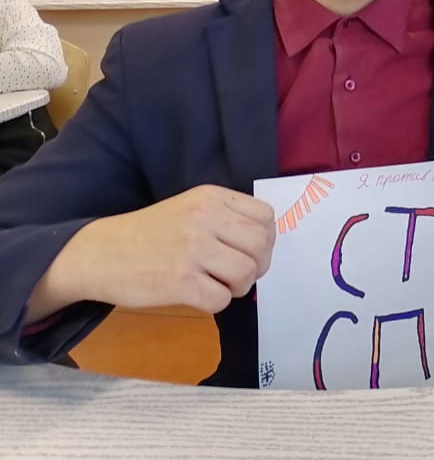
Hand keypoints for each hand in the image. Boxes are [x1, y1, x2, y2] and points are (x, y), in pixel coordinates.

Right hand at [30, 185, 275, 319]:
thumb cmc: (148, 233)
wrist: (99, 253)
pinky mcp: (180, 281)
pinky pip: (221, 299)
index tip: (250, 251)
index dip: (265, 239)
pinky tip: (198, 295)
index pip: (266, 217)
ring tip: (218, 285)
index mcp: (211, 198)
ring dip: (238, 286)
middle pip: (261, 246)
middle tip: (238, 274)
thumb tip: (264, 244)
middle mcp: (205, 218)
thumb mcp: (189, 208)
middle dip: (258, 266)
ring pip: (247, 273)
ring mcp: (193, 250)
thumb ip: (225, 218)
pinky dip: (216, 302)